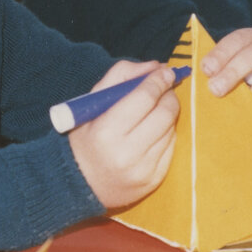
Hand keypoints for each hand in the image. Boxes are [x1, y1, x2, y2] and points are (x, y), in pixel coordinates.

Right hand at [68, 61, 179, 209]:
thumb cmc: (85, 137)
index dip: (158, 81)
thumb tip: (156, 67)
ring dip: (168, 115)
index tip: (166, 71)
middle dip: (168, 96)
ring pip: (171, 130)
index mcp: (106, 131)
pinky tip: (154, 132)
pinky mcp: (153, 180)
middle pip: (164, 114)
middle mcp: (126, 152)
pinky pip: (172, 148)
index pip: (144, 98)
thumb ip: (120, 76)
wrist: (79, 184)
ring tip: (155, 111)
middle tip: (165, 89)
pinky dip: (167, 134)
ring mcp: (142, 170)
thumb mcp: (91, 103)